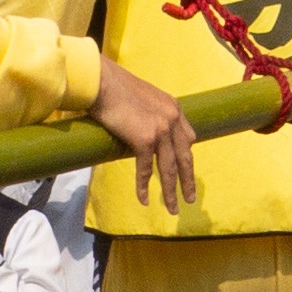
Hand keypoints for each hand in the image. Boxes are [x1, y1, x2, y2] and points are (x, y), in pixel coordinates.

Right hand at [89, 55, 203, 214]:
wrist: (101, 82)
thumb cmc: (114, 87)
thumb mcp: (142, 98)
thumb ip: (150, 114)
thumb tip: (143, 129)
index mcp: (173, 108)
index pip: (188, 137)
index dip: (185, 155)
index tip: (184, 168)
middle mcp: (172, 119)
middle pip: (185, 158)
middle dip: (187, 181)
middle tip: (190, 199)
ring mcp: (161, 129)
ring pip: (169, 169)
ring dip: (170, 192)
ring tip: (172, 209)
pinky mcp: (145, 139)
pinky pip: (145, 169)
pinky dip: (143, 187)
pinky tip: (145, 200)